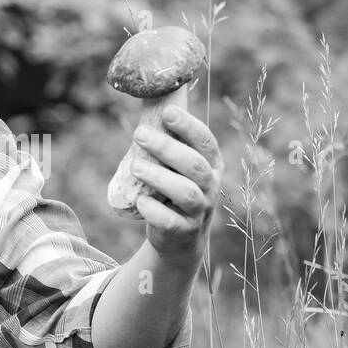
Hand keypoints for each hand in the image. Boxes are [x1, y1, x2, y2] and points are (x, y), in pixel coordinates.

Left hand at [128, 105, 222, 260]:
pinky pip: (169, 220)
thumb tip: (147, 107)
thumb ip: (169, 145)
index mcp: (212, 164)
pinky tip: (140, 201)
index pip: (205, 141)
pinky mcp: (183, 231)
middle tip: (139, 134)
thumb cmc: (173, 192)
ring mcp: (199, 211)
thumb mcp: (177, 168)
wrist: (179, 240)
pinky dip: (153, 210)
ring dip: (159, 177)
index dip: (188, 125)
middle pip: (195, 164)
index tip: (167, 112)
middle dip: (167, 147)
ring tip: (135, 167)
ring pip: (186, 192)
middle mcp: (211, 186)